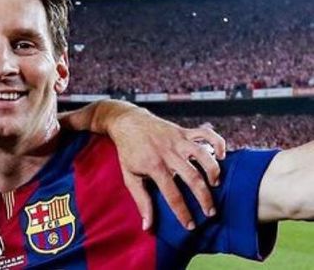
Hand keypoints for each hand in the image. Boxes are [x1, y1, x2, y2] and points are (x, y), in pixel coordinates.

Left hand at [109, 109, 225, 230]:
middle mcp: (168, 152)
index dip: (182, 212)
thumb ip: (141, 201)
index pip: (172, 194)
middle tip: (210, 212)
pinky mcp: (183, 131)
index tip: (190, 225)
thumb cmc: (128, 151)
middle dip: (204, 197)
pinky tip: (222, 156)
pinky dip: (218, 143)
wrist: (127, 122)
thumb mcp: (129, 176)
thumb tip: (147, 226)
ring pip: (203, 155)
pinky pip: (206, 134)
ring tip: (217, 185)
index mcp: (153, 165)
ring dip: (213, 171)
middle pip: (193, 177)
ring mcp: (177, 140)